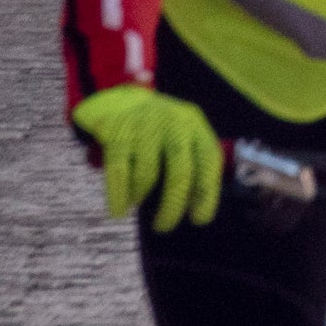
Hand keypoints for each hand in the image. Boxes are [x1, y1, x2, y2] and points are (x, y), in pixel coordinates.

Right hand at [71, 86, 221, 231]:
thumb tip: (199, 208)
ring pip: (148, 174)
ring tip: (138, 203)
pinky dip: (119, 196)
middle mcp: (173, 122)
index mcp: (194, 124)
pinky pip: (119, 173)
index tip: (199, 219)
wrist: (116, 99)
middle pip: (180, 171)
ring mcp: (144, 126)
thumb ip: (191, 161)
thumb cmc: (155, 129)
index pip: (209, 160)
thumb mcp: (180, 134)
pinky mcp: (117, 132)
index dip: (207, 192)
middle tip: (164, 226)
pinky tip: (119, 210)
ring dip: (142, 196)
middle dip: (173, 204)